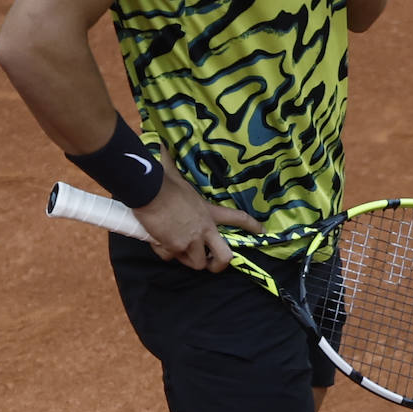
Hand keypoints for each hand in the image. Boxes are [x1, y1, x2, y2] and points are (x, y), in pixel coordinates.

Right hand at [132, 149, 263, 271]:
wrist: (149, 191)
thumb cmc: (164, 180)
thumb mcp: (178, 176)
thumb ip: (176, 167)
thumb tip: (162, 146)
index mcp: (209, 212)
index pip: (237, 217)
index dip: (251, 226)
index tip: (262, 231)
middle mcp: (204, 229)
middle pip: (224, 257)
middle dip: (219, 265)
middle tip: (211, 263)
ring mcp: (190, 241)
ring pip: (196, 263)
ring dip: (188, 258)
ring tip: (178, 248)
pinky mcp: (174, 248)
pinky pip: (171, 258)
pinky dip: (165, 253)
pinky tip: (158, 242)